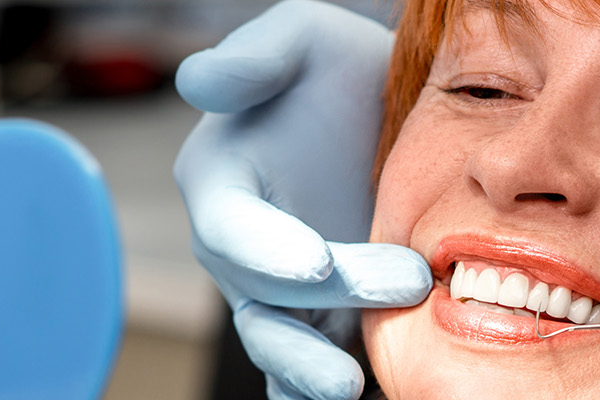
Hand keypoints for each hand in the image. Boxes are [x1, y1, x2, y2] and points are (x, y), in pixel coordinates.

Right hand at [173, 1, 427, 398]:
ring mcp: (282, 293)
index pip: (229, 230)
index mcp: (221, 185)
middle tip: (401, 290)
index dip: (265, 252)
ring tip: (350, 388)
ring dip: (308, 374)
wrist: (388, 108)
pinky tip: (366, 397)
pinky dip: (322, 390)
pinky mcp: (326, 319)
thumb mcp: (300, 39)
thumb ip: (252, 58)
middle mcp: (242, 250)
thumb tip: (198, 80)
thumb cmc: (334, 68)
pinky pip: (313, 367)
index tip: (316, 265)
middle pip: (261, 300)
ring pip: (280, 348)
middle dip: (312, 314)